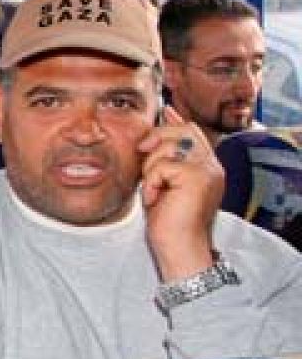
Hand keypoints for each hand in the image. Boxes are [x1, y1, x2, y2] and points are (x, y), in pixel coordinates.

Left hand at [138, 108, 222, 280]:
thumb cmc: (168, 221)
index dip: (175, 121)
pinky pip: (162, 165)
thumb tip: (162, 129)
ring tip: (154, 190)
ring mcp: (208, 171)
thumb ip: (164, 158)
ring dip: (151, 168)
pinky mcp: (197, 178)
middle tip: (144, 160)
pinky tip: (156, 199)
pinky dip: (151, 182)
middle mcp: (213, 166)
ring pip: (169, 146)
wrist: (178, 248)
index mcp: (208, 166)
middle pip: (183, 130)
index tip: (164, 111)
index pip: (193, 132)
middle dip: (157, 140)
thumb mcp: (164, 183)